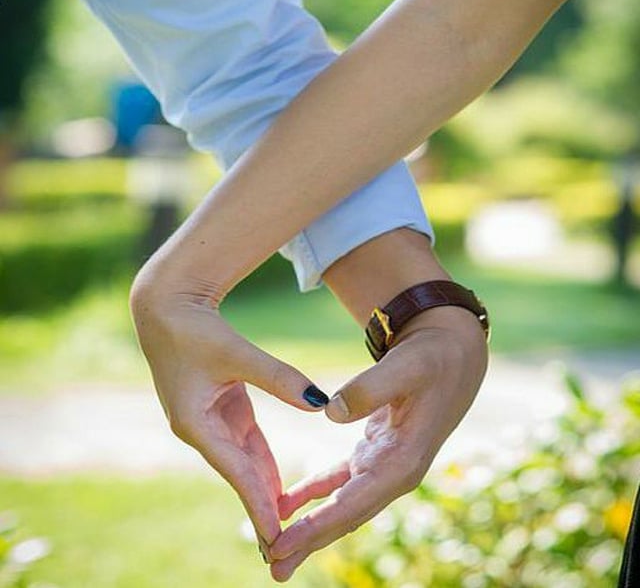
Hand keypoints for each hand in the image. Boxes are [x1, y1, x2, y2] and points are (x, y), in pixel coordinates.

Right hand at [129, 275, 328, 549]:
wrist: (168, 307)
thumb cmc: (194, 329)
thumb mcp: (237, 353)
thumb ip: (278, 378)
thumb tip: (319, 403)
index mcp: (195, 423)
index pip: (235, 470)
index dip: (258, 503)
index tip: (276, 537)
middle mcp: (200, 429)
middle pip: (238, 474)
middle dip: (261, 507)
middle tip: (284, 547)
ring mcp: (210, 420)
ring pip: (244, 461)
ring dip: (263, 489)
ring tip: (284, 525)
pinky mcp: (220, 407)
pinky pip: (246, 441)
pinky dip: (262, 462)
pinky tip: (278, 485)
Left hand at [268, 307, 487, 580]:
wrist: (453, 356)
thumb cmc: (433, 361)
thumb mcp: (405, 367)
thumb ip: (370, 388)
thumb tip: (331, 413)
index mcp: (403, 460)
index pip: (353, 503)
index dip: (317, 526)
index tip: (281, 545)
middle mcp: (395, 472)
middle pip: (346, 515)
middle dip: (309, 542)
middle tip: (271, 566)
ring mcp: (385, 465)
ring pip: (341, 504)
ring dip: (310, 526)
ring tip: (276, 549)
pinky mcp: (375, 453)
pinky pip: (339, 480)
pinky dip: (314, 492)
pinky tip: (288, 503)